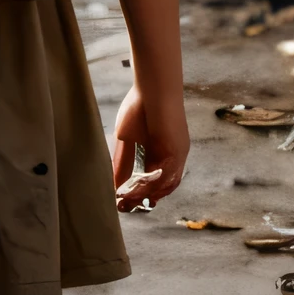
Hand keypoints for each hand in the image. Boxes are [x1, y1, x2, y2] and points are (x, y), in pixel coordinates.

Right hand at [112, 85, 189, 208]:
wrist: (152, 88)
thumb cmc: (138, 108)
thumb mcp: (126, 140)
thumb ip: (123, 163)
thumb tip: (115, 186)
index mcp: (160, 153)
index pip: (153, 181)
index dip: (140, 193)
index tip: (124, 202)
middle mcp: (172, 157)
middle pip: (160, 187)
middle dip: (141, 198)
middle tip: (124, 207)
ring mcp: (177, 154)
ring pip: (164, 184)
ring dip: (146, 194)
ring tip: (127, 200)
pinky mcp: (179, 150)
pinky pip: (168, 175)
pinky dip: (151, 185)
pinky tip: (136, 189)